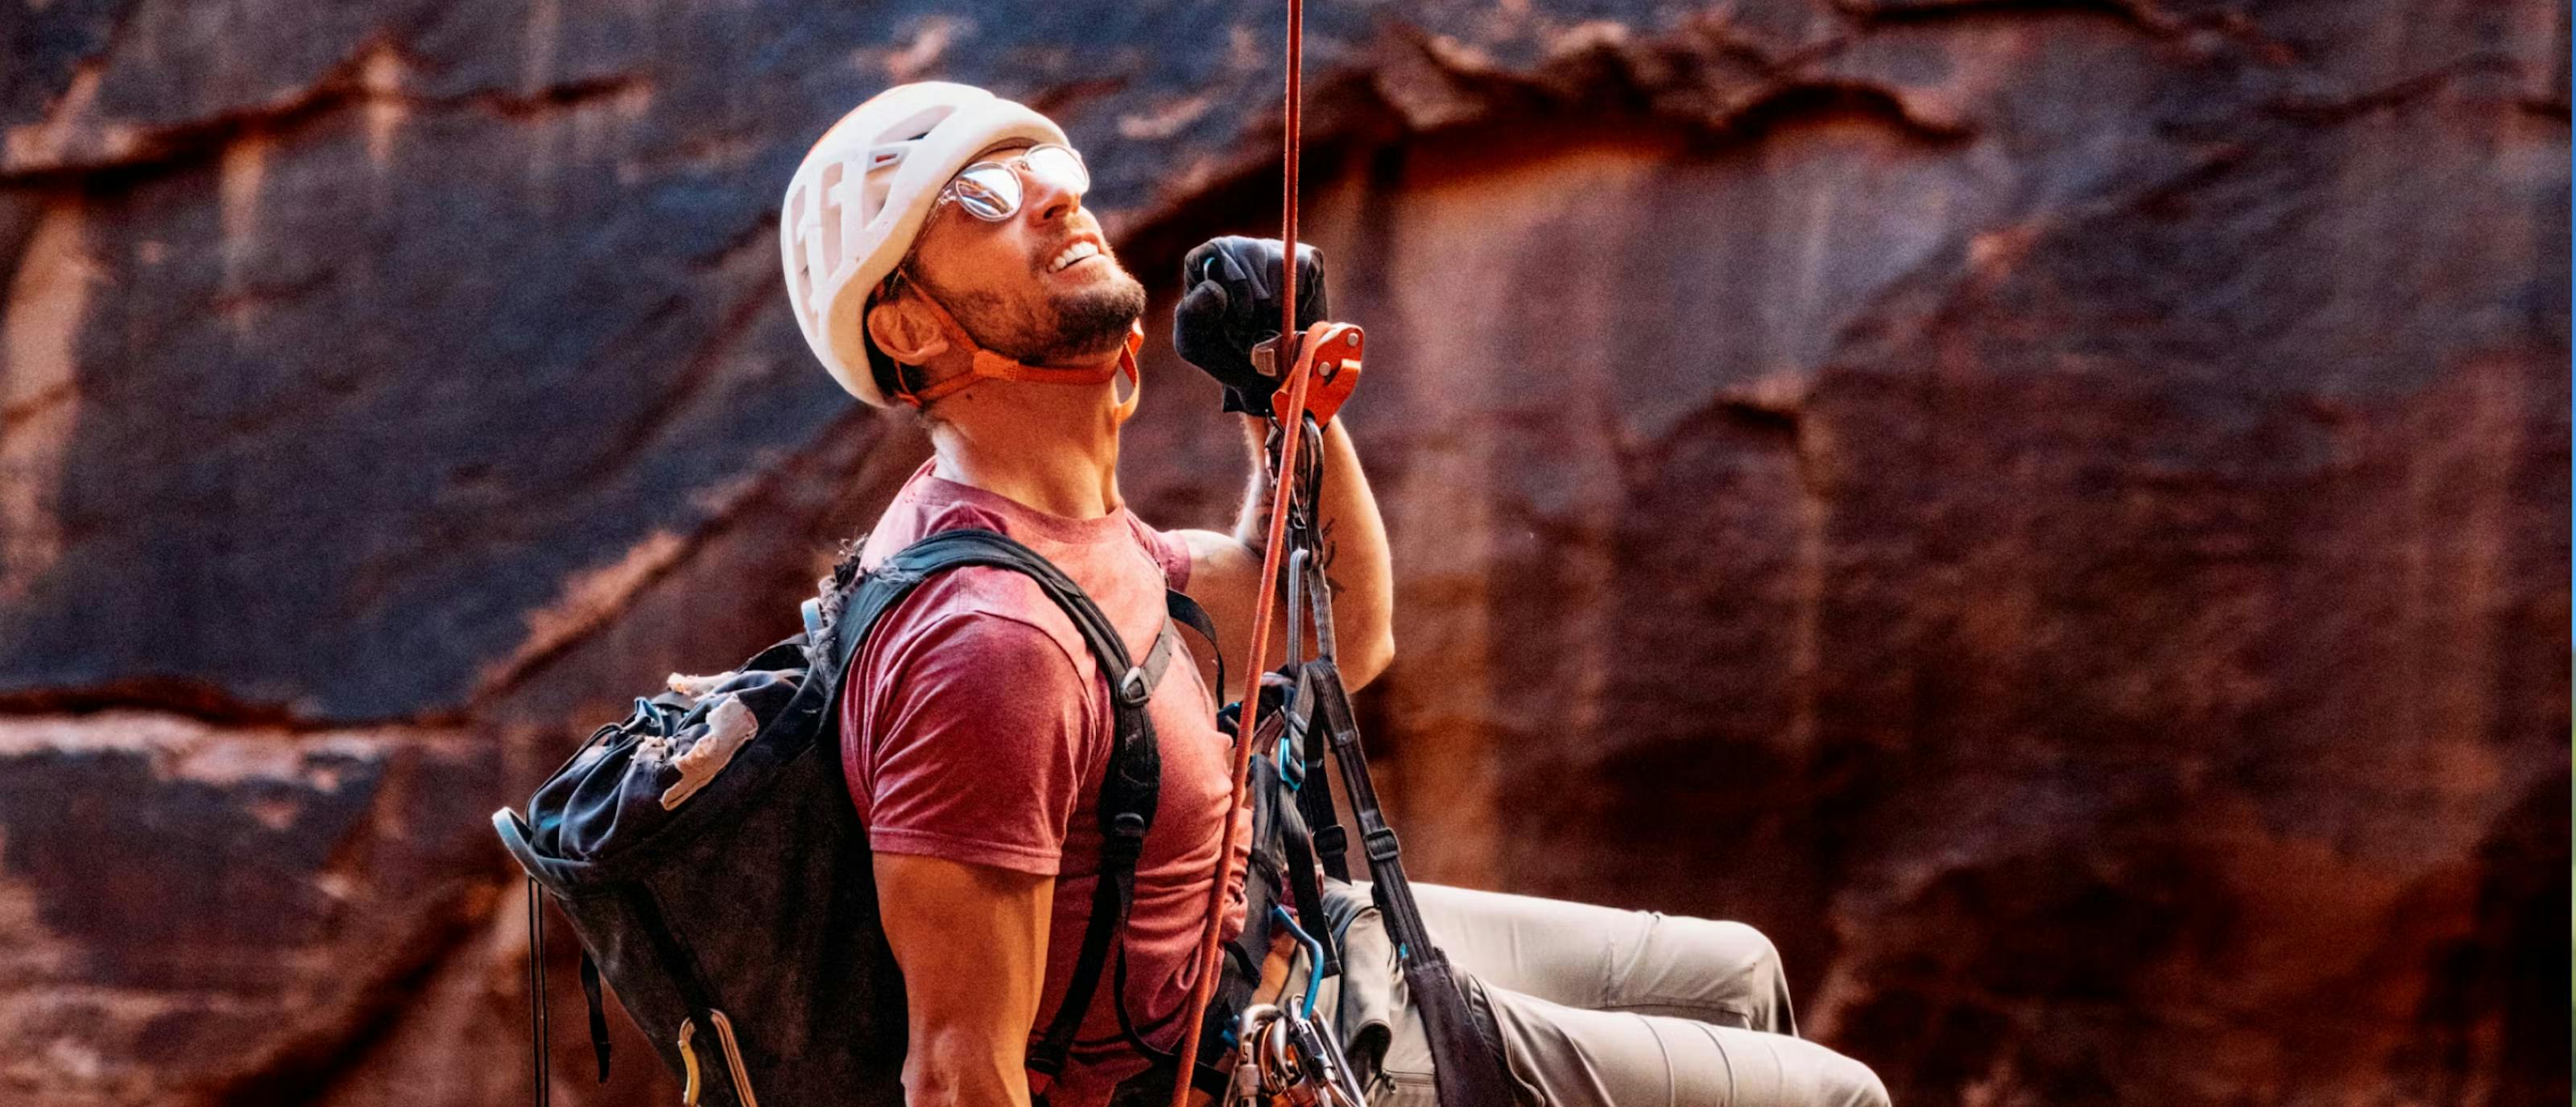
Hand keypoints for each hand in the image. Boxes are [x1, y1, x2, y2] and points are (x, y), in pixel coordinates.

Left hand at [1174, 236, 1328, 414]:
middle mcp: (1240, 248)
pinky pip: (1304, 269)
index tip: (1239, 317)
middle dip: (1255, 300)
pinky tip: (1291, 316)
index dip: (1232, 285)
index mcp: (1207, 261)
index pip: (1216, 251)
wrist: (1263, 377)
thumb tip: (1213, 289)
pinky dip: (1300, 300)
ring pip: (1279, 263)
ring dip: (1278, 303)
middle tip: (1254, 328)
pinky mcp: (1306, 259)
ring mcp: (1274, 250)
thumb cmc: (1224, 355)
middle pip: (1250, 253)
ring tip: (1270, 325)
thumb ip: (1192, 317)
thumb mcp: (1194, 344)